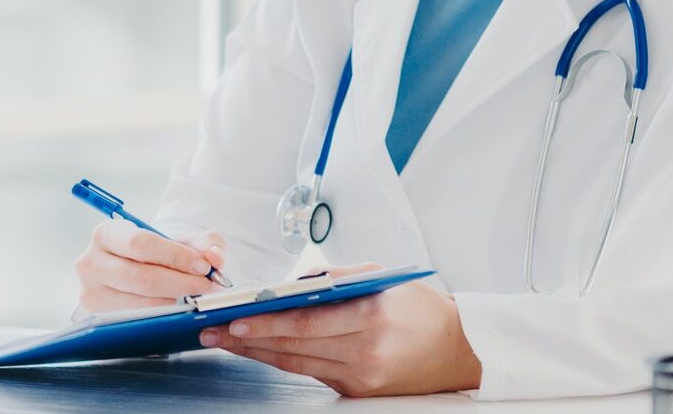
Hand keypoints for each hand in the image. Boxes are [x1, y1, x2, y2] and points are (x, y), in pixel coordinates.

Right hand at [74, 219, 228, 311]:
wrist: (132, 273)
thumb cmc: (154, 256)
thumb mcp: (178, 241)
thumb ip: (203, 243)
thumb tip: (215, 257)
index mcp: (106, 234)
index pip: (140, 244)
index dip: (175, 256)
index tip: (203, 266)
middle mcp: (90, 263)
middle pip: (141, 278)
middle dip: (181, 283)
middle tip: (207, 286)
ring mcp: (91, 294)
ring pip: (140, 305)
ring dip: (176, 304)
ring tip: (198, 300)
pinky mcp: (98, 317)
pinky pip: (136, 322)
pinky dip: (163, 319)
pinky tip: (179, 313)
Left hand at [196, 262, 482, 396]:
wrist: (460, 350)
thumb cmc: (420, 308)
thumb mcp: (381, 278)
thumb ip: (334, 279)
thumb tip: (288, 285)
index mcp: (371, 318)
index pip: (305, 323)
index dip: (266, 324)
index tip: (234, 321)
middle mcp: (365, 352)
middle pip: (293, 347)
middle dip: (248, 340)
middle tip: (212, 332)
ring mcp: (362, 377)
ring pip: (296, 364)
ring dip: (256, 353)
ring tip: (224, 342)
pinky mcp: (359, 392)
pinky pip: (312, 374)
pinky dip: (282, 361)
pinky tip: (259, 352)